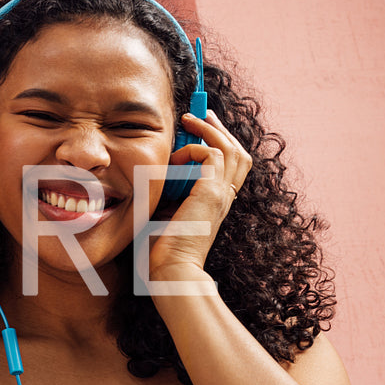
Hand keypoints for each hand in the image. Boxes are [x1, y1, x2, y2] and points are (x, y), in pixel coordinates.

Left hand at [146, 109, 252, 280]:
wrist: (170, 271)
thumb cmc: (161, 252)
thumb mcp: (161, 214)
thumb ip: (163, 195)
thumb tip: (147, 177)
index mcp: (214, 202)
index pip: (227, 166)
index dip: (217, 144)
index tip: (198, 130)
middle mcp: (224, 197)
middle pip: (238, 153)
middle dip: (220, 130)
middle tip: (202, 113)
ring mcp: (222, 195)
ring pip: (231, 150)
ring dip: (211, 131)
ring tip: (191, 119)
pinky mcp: (212, 193)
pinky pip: (213, 155)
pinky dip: (196, 148)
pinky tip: (177, 155)